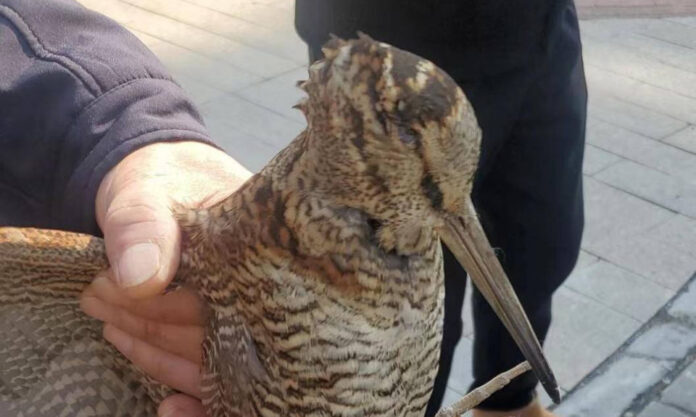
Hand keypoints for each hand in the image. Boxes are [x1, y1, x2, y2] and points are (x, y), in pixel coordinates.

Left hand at [81, 141, 250, 415]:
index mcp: (261, 247)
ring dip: (157, 353)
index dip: (161, 305)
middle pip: (218, 334)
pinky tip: (168, 405)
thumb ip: (144, 226)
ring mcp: (252, 308)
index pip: (221, 296)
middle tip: (97, 300)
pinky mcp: (231, 325)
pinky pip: (221, 370)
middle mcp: (267, 284)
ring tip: (110, 328)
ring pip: (214, 358)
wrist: (166, 175)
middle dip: (149, 325)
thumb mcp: (149, 188)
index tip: (109, 287)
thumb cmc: (164, 177)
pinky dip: (193, 388)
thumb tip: (141, 282)